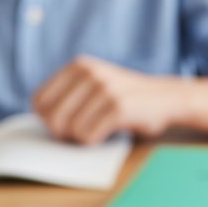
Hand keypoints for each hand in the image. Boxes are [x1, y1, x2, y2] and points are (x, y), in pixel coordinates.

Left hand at [33, 56, 180, 144]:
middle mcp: (90, 73)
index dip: (49, 119)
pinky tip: (111, 131)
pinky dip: (96, 141)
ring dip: (83, 138)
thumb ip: (69, 96)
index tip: (67, 122)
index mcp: (80, 66)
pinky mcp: (118, 107)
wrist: (168, 98)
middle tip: (83, 131)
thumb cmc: (125, 99)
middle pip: (52, 118)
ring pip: (70, 130)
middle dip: (64, 133)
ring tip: (101, 128)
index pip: (39, 101)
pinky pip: (88, 136)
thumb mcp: (95, 85)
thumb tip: (42, 123)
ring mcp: (105, 89)